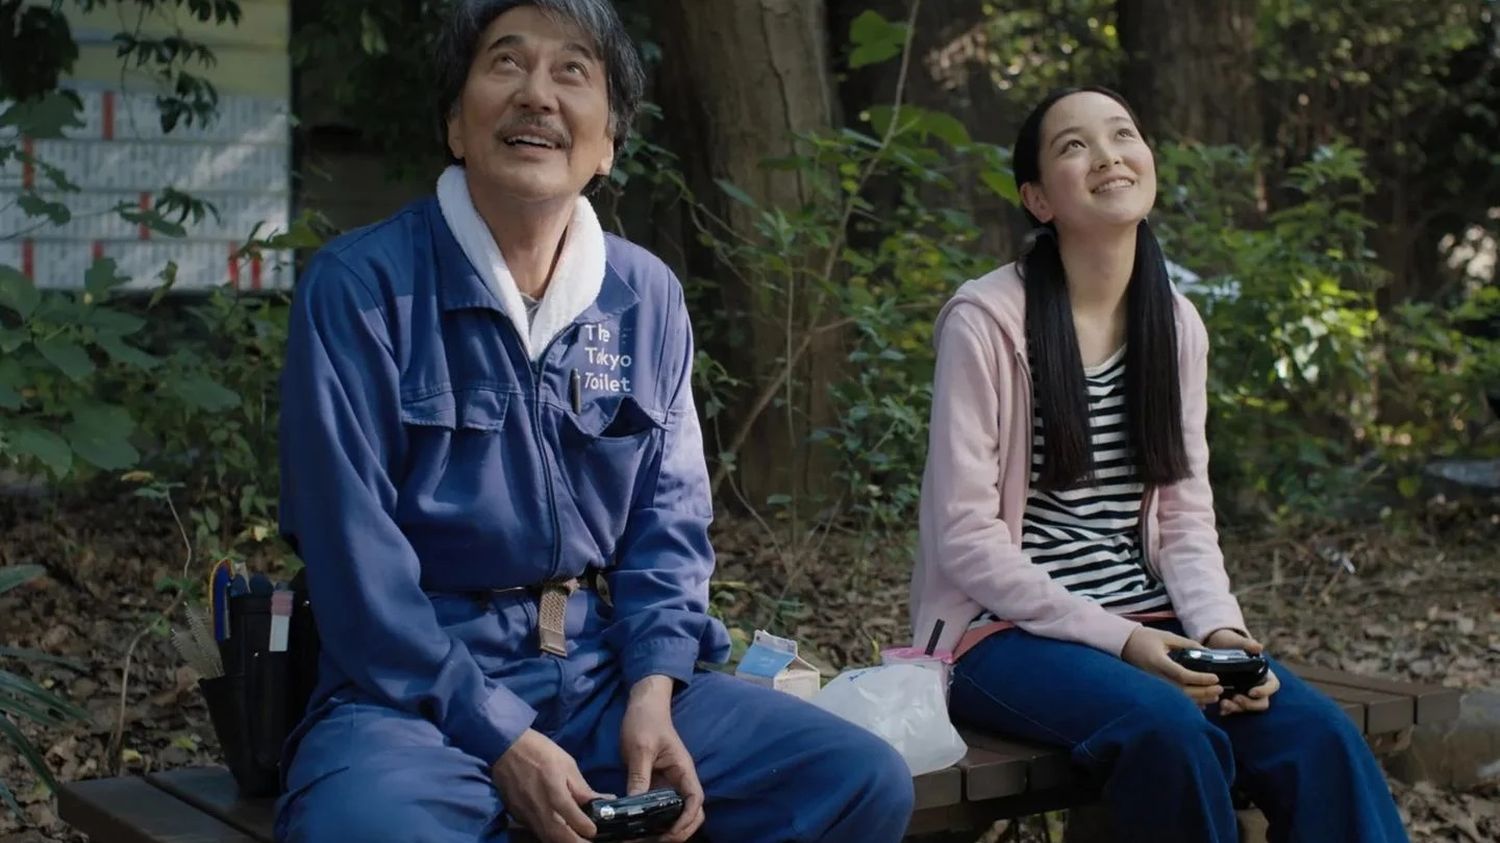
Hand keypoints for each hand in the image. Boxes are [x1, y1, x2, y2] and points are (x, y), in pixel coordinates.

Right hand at [492, 729, 609, 842]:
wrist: (504, 747)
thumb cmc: (540, 751)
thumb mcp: (567, 765)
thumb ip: (582, 789)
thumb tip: (603, 801)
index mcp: (555, 793)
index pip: (574, 819)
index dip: (587, 829)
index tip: (595, 831)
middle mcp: (540, 809)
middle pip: (560, 837)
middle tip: (590, 842)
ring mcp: (526, 815)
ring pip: (547, 838)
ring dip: (563, 842)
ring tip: (577, 840)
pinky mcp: (518, 816)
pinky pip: (537, 831)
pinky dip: (549, 836)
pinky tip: (559, 834)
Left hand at [620, 676, 704, 842]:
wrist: (643, 705)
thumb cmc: (645, 721)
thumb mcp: (640, 748)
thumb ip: (639, 777)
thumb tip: (633, 806)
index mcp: (683, 770)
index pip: (695, 800)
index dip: (687, 819)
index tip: (670, 832)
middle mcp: (680, 780)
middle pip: (691, 813)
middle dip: (678, 831)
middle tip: (653, 841)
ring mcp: (669, 783)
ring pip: (675, 814)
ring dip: (665, 829)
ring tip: (642, 838)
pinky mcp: (656, 784)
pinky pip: (658, 808)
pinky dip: (652, 821)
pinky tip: (636, 828)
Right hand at [1121, 625, 1221, 705]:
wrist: (1124, 644)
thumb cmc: (1145, 638)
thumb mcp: (1167, 636)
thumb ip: (1187, 644)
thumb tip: (1207, 652)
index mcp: (1159, 662)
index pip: (1183, 675)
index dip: (1201, 679)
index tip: (1215, 677)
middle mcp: (1156, 677)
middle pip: (1183, 691)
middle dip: (1203, 692)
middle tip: (1220, 689)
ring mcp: (1154, 685)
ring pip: (1179, 698)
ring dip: (1198, 699)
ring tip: (1214, 696)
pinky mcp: (1154, 689)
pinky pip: (1173, 699)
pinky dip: (1188, 703)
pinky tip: (1201, 703)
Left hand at [1202, 628, 1280, 714]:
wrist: (1215, 647)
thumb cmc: (1231, 643)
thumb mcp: (1237, 642)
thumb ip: (1247, 644)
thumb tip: (1258, 646)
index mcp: (1265, 674)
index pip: (1272, 686)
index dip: (1265, 691)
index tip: (1251, 692)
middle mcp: (1258, 687)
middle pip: (1261, 702)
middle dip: (1249, 704)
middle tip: (1235, 699)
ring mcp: (1246, 694)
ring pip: (1247, 707)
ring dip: (1237, 708)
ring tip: (1223, 705)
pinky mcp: (1233, 698)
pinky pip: (1234, 708)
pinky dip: (1227, 710)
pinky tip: (1219, 710)